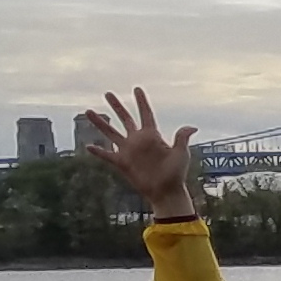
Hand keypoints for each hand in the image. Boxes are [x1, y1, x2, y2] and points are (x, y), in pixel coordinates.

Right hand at [77, 89, 202, 218]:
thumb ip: (181, 139)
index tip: (136, 89)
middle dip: (117, 106)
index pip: (145, 114)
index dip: (141, 102)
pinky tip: (88, 146)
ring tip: (88, 111)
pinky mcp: (122, 163)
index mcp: (152, 136)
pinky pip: (106, 155)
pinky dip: (98, 151)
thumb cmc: (176, 173)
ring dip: (99, 123)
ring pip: (110, 132)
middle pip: (125, 119)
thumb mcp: (181, 154)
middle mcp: (138, 140)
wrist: (166, 192)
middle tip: (108, 93)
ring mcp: (128, 151)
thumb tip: (192, 127)